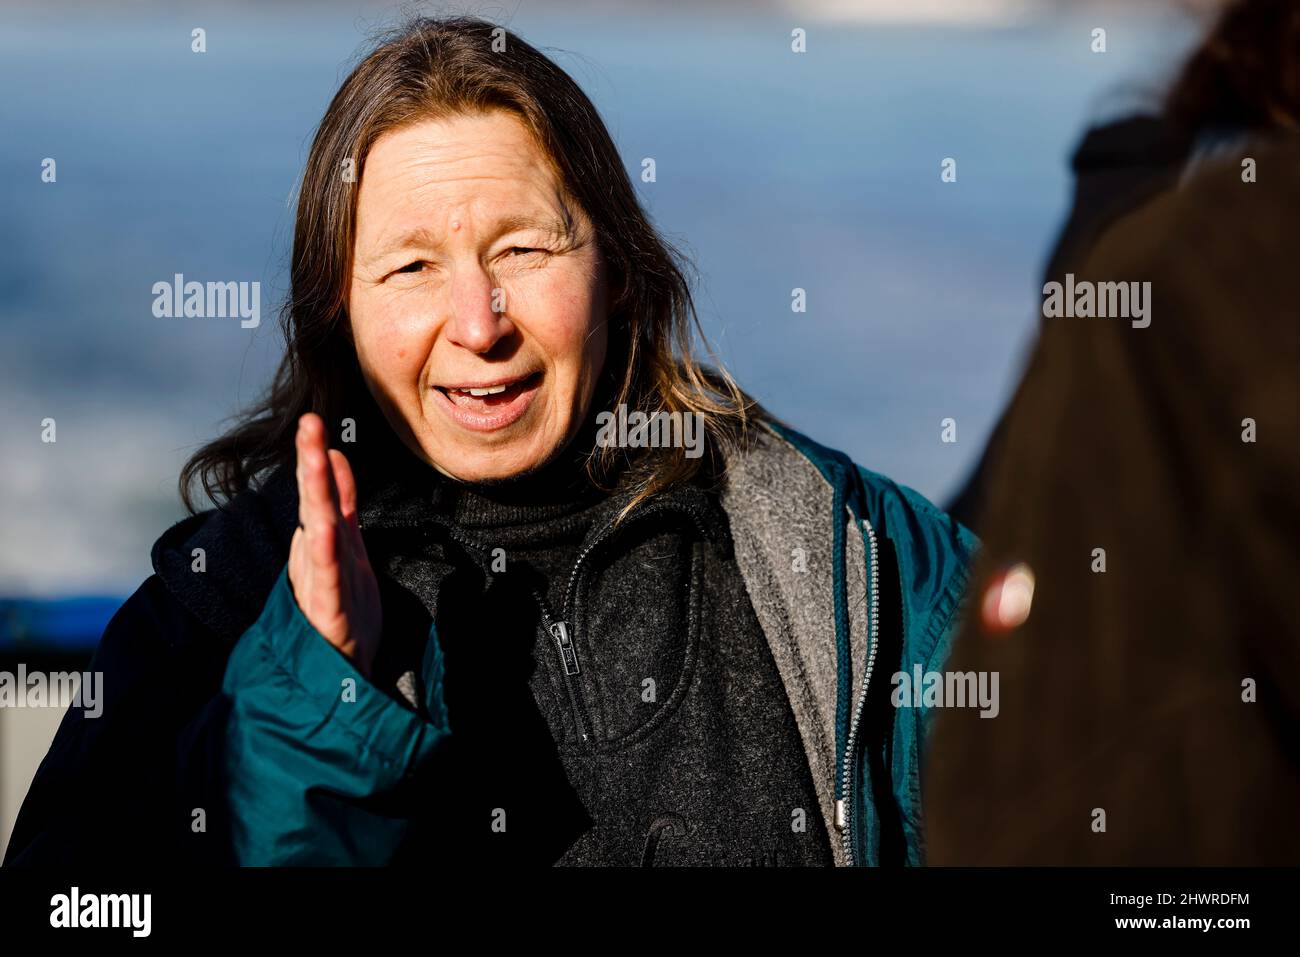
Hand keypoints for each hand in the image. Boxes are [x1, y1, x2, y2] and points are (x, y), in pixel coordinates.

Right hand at [288, 412, 381, 677]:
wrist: (338, 678)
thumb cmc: (343, 612)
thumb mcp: (348, 551)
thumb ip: (342, 506)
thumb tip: (337, 458)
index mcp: (327, 542)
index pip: (323, 493)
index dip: (318, 458)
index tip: (315, 422)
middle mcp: (320, 557)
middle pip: (314, 502)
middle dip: (310, 461)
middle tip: (308, 422)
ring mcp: (321, 583)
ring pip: (318, 531)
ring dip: (315, 493)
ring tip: (314, 456)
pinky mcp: (327, 612)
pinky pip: (327, 578)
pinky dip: (323, 553)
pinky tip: (321, 529)